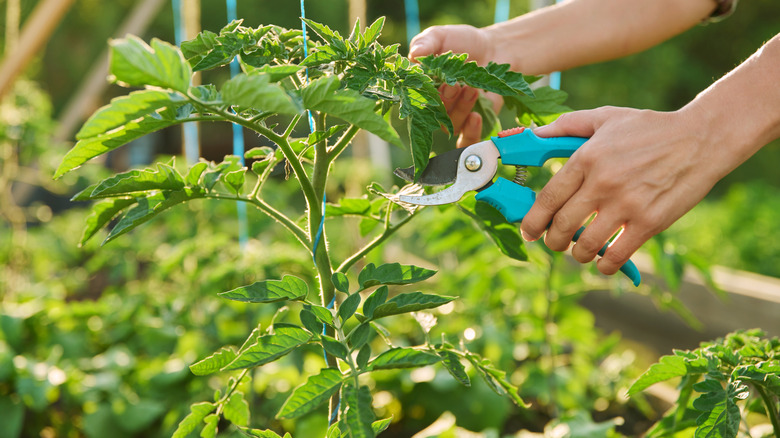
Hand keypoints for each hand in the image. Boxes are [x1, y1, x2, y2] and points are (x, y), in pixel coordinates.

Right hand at [409, 25, 503, 147]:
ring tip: (472, 89)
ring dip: (460, 109)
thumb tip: (415, 54)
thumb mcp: (441, 36)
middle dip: (444, 100)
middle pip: (431, 116)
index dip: (420, 97)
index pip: (412, 101)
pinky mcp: (473, 125)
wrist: (496, 49)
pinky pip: (467, 139)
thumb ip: (426, 42)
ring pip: (450, 126)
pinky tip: (476, 118)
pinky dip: (470, 133)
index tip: (433, 82)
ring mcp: (453, 117)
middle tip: (456, 84)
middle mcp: (434, 107)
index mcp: (421, 88)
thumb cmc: (463, 42)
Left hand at [519, 106, 720, 275]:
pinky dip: (604, 265)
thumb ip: (565, 126)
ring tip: (579, 251)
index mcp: (587, 158)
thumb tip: (533, 134)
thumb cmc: (649, 128)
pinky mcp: (650, 222)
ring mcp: (627, 205)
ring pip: (585, 245)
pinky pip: (616, 256)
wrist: (701, 139)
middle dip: (552, 241)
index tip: (529, 231)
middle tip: (555, 242)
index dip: (532, 221)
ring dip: (577, 254)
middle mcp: (602, 183)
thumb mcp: (605, 117)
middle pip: (561, 226)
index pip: (548, 198)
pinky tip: (603, 261)